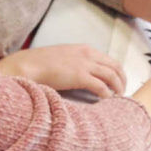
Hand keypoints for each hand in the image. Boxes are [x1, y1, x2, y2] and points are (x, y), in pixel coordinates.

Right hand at [0, 44, 125, 97]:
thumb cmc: (40, 65)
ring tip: (118, 99)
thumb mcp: (63, 58)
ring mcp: (84, 64)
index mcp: (84, 49)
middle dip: (123, 80)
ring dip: (118, 88)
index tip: (119, 83)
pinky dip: (107, 94)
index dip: (118, 72)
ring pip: (112, 75)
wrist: (28, 65)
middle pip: (115, 66)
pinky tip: (107, 101)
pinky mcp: (80, 76)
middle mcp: (87, 54)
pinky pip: (101, 86)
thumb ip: (75, 64)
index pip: (109, 60)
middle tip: (123, 93)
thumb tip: (82, 77)